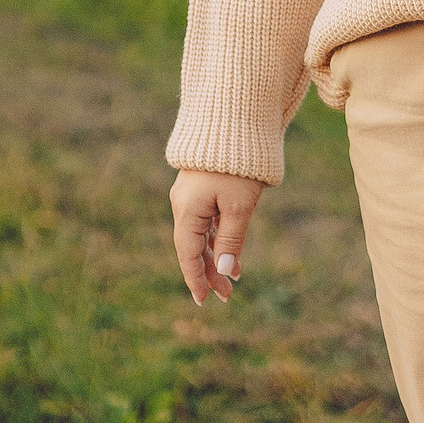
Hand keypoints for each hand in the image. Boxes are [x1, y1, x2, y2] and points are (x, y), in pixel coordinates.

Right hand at [169, 168, 265, 305]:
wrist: (234, 121)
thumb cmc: (238, 164)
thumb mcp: (239, 205)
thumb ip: (230, 239)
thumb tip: (223, 270)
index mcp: (187, 210)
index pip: (187, 254)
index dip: (196, 279)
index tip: (205, 301)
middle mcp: (184, 204)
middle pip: (192, 247)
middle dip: (209, 272)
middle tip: (226, 296)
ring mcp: (191, 195)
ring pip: (200, 234)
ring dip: (215, 256)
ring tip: (233, 279)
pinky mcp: (202, 188)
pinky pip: (206, 220)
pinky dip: (218, 237)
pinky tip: (231, 251)